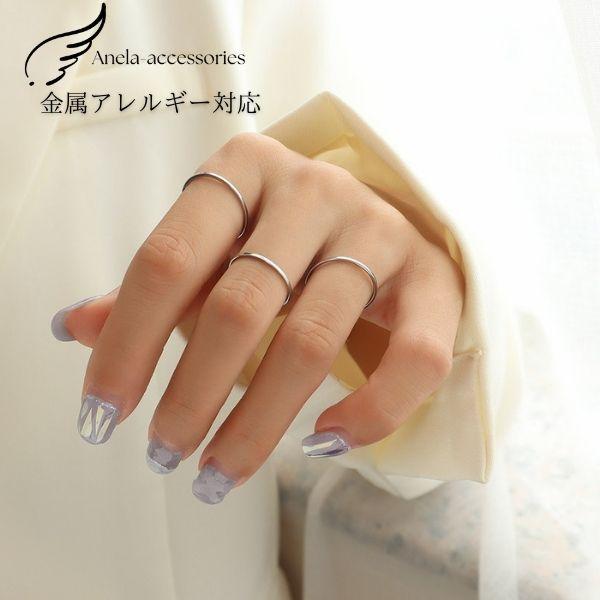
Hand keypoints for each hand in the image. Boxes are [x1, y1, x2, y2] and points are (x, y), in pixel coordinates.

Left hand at [51, 132, 463, 503]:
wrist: (384, 223)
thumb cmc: (286, 238)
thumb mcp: (218, 244)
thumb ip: (157, 283)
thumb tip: (74, 327)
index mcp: (245, 169)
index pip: (167, 260)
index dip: (126, 344)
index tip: (102, 414)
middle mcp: (315, 190)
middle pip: (237, 307)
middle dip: (189, 397)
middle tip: (163, 455)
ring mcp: (380, 231)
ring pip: (311, 342)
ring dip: (255, 424)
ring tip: (216, 473)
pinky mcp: (435, 280)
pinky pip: (412, 360)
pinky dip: (369, 413)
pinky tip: (322, 442)